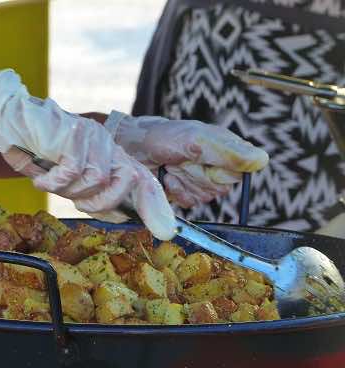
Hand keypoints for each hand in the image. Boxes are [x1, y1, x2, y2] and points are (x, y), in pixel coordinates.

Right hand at [0, 70, 176, 238]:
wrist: (15, 124)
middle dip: (102, 202)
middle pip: (128, 182)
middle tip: (76, 202)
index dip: (155, 206)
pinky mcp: (75, 133)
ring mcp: (94, 137)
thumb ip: (96, 197)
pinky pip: (72, 171)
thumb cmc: (44, 157)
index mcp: (113, 158)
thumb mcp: (74, 183)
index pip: (145, 181)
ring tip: (53, 182)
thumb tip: (123, 216)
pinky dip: (53, 182)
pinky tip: (41, 178)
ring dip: (70, 190)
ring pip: (97, 180)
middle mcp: (109, 146)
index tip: (166, 231)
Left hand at [103, 111, 268, 207]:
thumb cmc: (164, 137)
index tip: (200, 160)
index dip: (218, 169)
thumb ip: (227, 151)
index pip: (239, 172)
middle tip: (182, 163)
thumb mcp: (196, 140)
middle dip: (198, 177)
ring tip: (172, 168)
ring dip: (185, 184)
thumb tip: (262, 160)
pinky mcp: (186, 191)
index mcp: (225, 147)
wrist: (133, 148)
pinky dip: (176, 192)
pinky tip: (168, 179)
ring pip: (205, 196)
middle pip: (221, 187)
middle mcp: (216, 164)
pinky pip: (190, 202)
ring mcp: (200, 179)